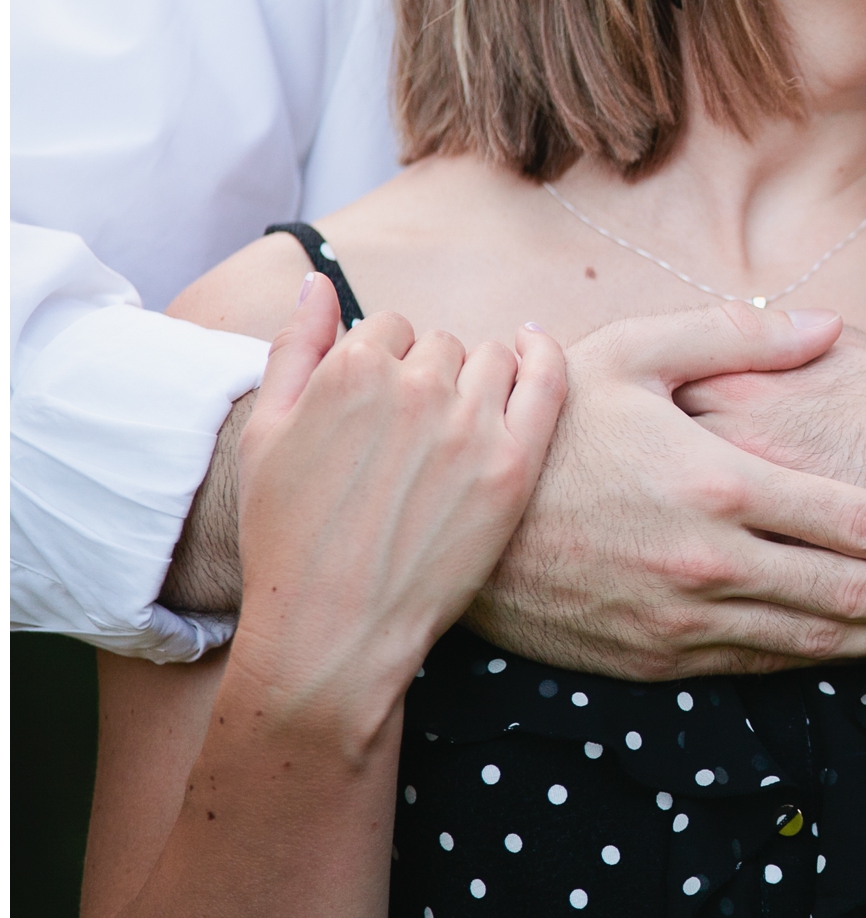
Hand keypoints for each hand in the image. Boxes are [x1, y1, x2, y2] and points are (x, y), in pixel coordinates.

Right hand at [229, 276, 565, 761]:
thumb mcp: (265, 433)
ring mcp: (470, 426)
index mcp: (354, 368)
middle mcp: (416, 386)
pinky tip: (534, 355)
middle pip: (441, 346)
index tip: (379, 416)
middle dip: (428, 379)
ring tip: (454, 435)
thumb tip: (317, 282)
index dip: (385, 368)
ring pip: (491, 359)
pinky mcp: (513, 467)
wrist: (330, 635)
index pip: (391, 328)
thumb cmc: (288, 539)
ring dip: (476, 382)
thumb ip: (295, 346)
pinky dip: (543, 359)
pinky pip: (547, 380)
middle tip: (411, 443)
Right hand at [471, 302, 865, 680]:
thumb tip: (827, 328)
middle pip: (848, 593)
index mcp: (718, 482)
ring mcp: (683, 619)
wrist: (458, 518)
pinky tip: (860, 652)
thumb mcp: (639, 352)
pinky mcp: (657, 658)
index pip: (848, 522)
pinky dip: (818, 661)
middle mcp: (711, 561)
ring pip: (811, 640)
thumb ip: (741, 337)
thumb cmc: (556, 420)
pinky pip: (757, 664)